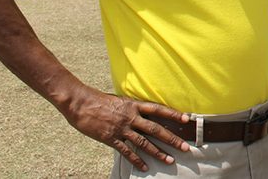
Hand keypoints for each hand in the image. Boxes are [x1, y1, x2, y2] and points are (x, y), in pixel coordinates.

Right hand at [62, 86, 189, 171]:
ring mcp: (121, 128)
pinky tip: (145, 167)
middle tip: (185, 147)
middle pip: (156, 129)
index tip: (187, 119)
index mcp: (134, 105)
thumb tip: (142, 113)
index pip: (158, 109)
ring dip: (158, 152)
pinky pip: (126, 151)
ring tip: (170, 160)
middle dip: (172, 138)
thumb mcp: (120, 100)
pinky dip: (136, 160)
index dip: (173, 114)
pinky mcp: (111, 138)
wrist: (80, 103)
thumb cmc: (99, 100)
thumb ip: (132, 108)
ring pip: (144, 142)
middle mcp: (131, 116)